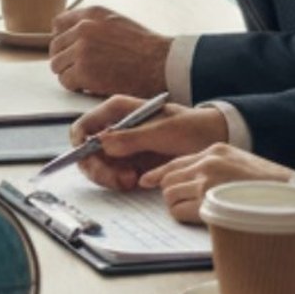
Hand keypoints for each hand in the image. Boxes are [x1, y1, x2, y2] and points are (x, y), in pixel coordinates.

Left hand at [48, 2, 169, 97]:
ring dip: (69, 74)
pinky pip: (65, 81)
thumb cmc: (146, 48)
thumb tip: (72, 35)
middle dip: (65, 60)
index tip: (70, 50)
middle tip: (80, 70)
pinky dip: (75, 87)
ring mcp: (82, 49)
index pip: (58, 24)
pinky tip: (90, 86)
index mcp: (91, 13)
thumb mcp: (117, 22)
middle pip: (55, 47)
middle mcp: (83, 28)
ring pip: (57, 65)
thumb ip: (94, 25)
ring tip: (87, 79)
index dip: (63, 40)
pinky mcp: (84, 71)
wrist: (162, 64)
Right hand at [68, 93, 230, 188]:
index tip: (91, 161)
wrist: (213, 139)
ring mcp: (122, 146)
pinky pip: (113, 175)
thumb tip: (101, 142)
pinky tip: (136, 182)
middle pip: (87, 151)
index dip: (80, 145)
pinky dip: (119, 182)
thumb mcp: (162, 131)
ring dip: (109, 178)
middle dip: (98, 168)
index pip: (84, 127)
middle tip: (118, 180)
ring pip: (99, 166)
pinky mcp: (131, 162)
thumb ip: (131, 138)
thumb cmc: (191, 127)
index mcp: (118, 111)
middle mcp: (115, 128)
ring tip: (131, 181)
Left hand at [136, 141, 292, 221]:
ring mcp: (208, 181)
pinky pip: (180, 211)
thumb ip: (216, 168)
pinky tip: (198, 219)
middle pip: (168, 179)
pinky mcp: (209, 201)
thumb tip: (194, 184)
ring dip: (176, 206)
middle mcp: (208, 162)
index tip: (147, 181)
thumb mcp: (240, 164)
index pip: (176, 161)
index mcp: (216, 150)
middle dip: (169, 194)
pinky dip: (184, 217)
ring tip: (193, 213)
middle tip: (180, 204)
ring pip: (170, 195)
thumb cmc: (269, 186)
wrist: (291, 195)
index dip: (159, 174)